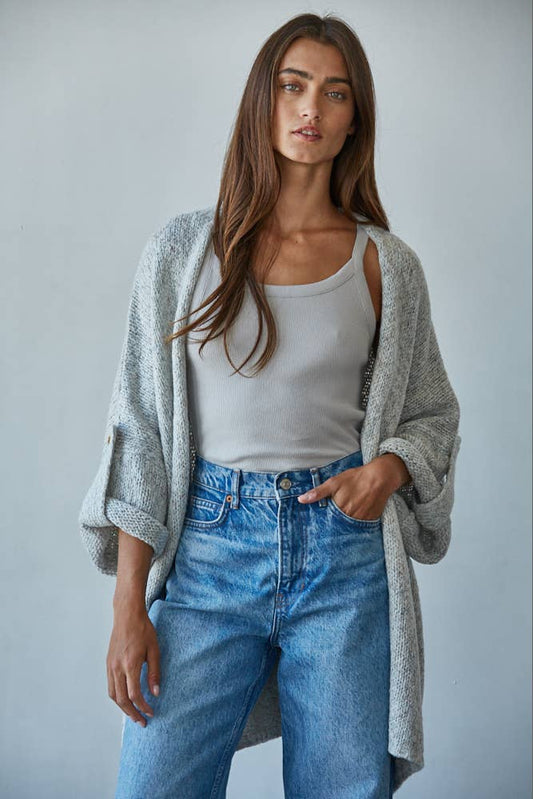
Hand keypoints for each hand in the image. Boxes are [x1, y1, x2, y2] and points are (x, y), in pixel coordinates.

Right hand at [107, 605, 160, 727]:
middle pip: (121, 699)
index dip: (143, 707)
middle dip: (132, 713)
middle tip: (142, 722)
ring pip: (113, 695)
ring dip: (123, 708)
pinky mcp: (108, 663)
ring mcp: (110, 666)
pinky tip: (125, 699)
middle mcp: (117, 667)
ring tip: (134, 714)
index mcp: (130, 664)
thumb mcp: (154, 650)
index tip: (151, 712)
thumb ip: (155, 672)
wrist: (127, 615)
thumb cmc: (143, 630)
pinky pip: (110, 686)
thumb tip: (156, 693)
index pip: (134, 694)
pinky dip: (117, 697)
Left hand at [297, 456, 401, 520]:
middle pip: (338, 526)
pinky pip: (361, 527)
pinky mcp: (371, 521)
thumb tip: (300, 500)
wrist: (380, 477)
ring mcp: (361, 520)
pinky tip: (355, 518)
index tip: (318, 526)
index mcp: (339, 509)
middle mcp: (350, 517)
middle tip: (332, 523)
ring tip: (343, 522)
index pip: (327, 522)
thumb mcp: (334, 482)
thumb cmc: (356, 478)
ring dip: (345, 526)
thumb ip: (317, 492)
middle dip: (334, 526)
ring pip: (349, 528)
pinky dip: (357, 525)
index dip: (323, 524)